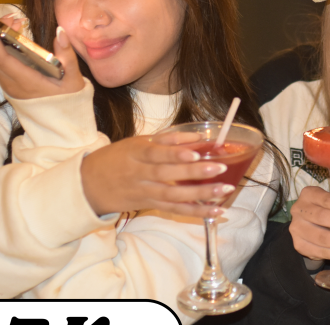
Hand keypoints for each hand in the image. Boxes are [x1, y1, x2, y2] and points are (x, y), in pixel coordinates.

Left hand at [0, 18, 83, 98]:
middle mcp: (13, 85)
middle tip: (13, 20)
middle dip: (0, 36)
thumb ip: (66, 54)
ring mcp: (9, 86)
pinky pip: (0, 67)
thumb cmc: (70, 98)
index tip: (6, 24)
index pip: (2, 59)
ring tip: (15, 27)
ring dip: (1, 44)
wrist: (64, 120)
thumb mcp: (73, 77)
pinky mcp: (10, 86)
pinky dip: (2, 52)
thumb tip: (60, 32)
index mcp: (27, 82)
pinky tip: (13, 41)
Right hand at [81, 133, 231, 216]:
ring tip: (224, 191)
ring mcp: (144, 193)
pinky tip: (215, 211)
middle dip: (195, 172)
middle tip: (220, 169)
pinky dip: (195, 211)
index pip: (157, 153)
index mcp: (136, 153)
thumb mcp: (137, 143)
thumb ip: (168, 139)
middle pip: (168, 175)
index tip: (197, 152)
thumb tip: (197, 136)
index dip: (176, 153)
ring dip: (201, 195)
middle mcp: (140, 174)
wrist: (87, 186)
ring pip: (174, 196)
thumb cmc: (117, 158)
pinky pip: (174, 210)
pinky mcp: (149, 206)